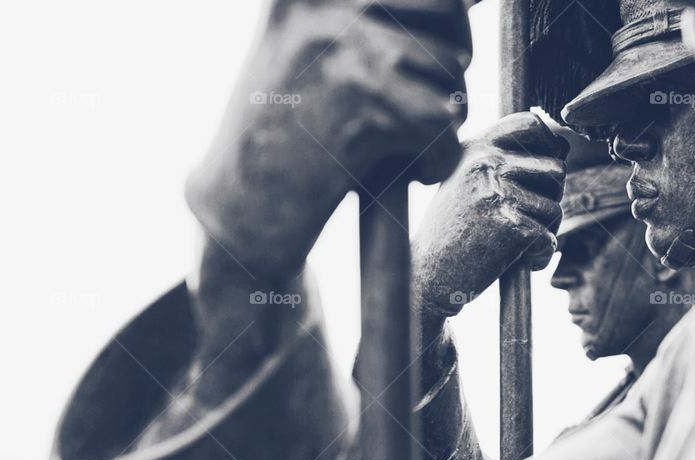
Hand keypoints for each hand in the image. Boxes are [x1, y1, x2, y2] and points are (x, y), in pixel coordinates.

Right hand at [186, 0, 471, 273]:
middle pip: (451, 18)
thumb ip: (377, 14)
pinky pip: (444, 126)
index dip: (448, 21)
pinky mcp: (366, 111)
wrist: (243, 206)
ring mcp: (347, 55)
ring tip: (404, 143)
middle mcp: (328, 5)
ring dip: (442, 119)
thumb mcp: (309, 44)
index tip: (424, 62)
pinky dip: (438, 160)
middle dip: (451, 69)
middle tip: (420, 105)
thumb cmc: (284, 127)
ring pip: (452, 74)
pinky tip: (411, 173)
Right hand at [412, 112, 568, 336]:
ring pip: (555, 206)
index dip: (548, 146)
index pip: (529, 124)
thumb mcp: (468, 184)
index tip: (541, 173)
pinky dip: (540, 255)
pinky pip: (549, 237)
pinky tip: (516, 262)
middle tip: (525, 220)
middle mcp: (485, 163)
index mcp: (475, 148)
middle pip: (555, 168)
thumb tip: (564, 148)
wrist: (427, 276)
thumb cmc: (451, 233)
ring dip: (545, 230)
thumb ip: (506, 162)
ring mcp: (498, 192)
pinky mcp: (511, 225)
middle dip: (550, 198)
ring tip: (516, 243)